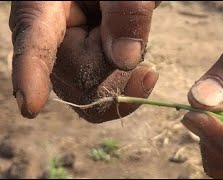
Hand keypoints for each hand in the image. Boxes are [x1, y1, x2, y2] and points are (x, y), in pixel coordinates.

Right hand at [9, 1, 159, 122]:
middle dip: (116, 64)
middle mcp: (49, 43)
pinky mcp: (81, 76)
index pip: (35, 45)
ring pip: (93, 97)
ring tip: (129, 39)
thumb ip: (126, 12)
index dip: (32, 74)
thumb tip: (125, 61)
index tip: (30, 106)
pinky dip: (128, 93)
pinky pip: (101, 103)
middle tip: (128, 29)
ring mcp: (65, 64)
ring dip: (124, 76)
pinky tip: (144, 75)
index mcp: (44, 10)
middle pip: (80, 79)